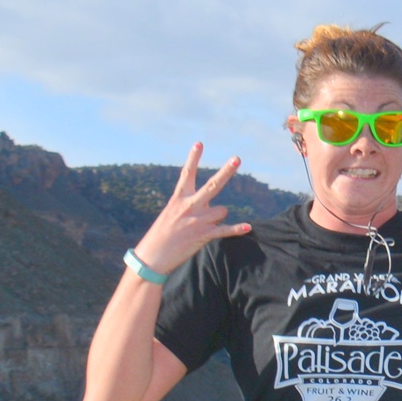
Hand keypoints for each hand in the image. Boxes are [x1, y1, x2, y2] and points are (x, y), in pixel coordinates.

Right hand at [131, 143, 251, 274]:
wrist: (153, 257)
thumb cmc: (160, 237)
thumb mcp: (170, 215)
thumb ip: (189, 207)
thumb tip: (214, 209)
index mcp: (178, 199)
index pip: (187, 174)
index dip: (193, 158)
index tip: (199, 143)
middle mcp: (189, 206)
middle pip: (213, 185)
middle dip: (226, 171)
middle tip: (237, 158)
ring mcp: (198, 220)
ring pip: (222, 211)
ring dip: (218, 217)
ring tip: (203, 227)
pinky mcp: (204, 235)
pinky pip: (225, 230)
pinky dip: (237, 229)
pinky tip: (248, 227)